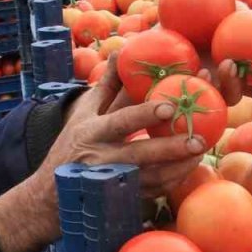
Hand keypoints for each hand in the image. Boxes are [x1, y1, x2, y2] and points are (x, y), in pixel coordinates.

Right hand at [0, 51, 205, 251]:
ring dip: (178, 167)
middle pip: (139, 154)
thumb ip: (105, 86)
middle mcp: (102, 158)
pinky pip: (152, 192)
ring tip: (201, 153)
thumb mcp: (82, 115)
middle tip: (198, 139)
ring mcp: (112, 182)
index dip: (144, 115)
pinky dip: (172, 181)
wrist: (50, 195)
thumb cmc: (70, 146)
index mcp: (92, 132)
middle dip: (170, 148)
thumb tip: (120, 52)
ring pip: (150, 178)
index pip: (120, 121)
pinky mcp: (122, 199)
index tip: (168, 107)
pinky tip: (189, 168)